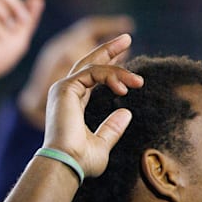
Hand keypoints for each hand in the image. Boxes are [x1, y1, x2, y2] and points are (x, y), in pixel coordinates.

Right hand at [41, 34, 140, 179]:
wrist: (65, 164)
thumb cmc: (80, 160)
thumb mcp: (102, 144)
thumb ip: (112, 128)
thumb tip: (127, 112)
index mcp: (72, 104)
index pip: (91, 77)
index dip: (109, 66)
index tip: (127, 58)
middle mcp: (65, 93)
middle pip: (88, 62)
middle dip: (109, 49)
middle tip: (128, 36)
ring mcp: (63, 89)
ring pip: (94, 66)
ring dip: (119, 70)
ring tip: (138, 81)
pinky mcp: (64, 88)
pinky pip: (92, 72)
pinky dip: (110, 76)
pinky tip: (124, 88)